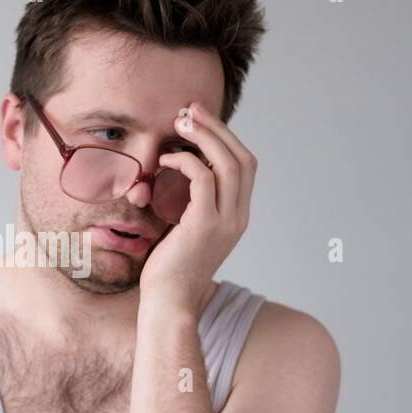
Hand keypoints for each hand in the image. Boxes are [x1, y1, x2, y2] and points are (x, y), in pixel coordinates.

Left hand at [139, 101, 258, 315]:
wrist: (168, 303)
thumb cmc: (168, 268)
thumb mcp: (184, 228)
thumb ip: (189, 201)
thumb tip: (176, 171)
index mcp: (237, 216)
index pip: (245, 166)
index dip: (226, 138)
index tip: (200, 120)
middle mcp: (238, 217)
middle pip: (243, 158)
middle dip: (218, 128)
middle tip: (191, 109)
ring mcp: (225, 222)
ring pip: (229, 163)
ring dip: (206, 136)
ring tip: (181, 121)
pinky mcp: (204, 225)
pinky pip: (203, 178)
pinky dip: (186, 161)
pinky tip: (166, 161)